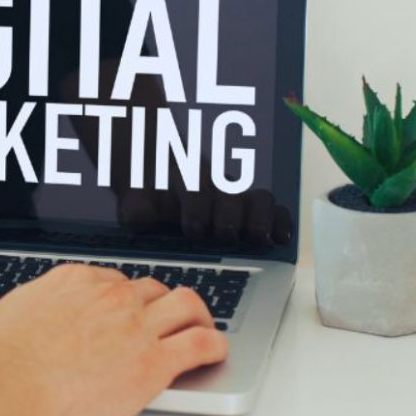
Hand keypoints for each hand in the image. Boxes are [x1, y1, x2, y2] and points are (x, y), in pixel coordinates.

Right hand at [0, 265, 226, 415]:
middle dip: (156, 305)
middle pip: (150, 289)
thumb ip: (13, 312)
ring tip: (200, 327)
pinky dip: (214, 345)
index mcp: (74, 281)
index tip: (126, 311)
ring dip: (196, 314)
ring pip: (186, 304)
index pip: (113, 280)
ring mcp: (136, 326)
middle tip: (160, 322)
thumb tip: (3, 317)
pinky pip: (201, 344)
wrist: (9, 387)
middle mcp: (110, 296)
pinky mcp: (154, 362)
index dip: (123, 298)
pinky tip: (214, 351)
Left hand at [116, 187, 293, 248]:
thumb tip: (142, 218)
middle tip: (224, 235)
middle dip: (229, 216)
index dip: (198, 208)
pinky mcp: (251, 210)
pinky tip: (280, 238)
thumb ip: (137, 208)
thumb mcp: (135, 200)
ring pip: (258, 198)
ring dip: (260, 219)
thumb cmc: (148, 195)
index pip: (197, 187)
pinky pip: (273, 210)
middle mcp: (215, 185)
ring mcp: (235, 196)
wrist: (154, 175)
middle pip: (232, 194)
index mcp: (185, 179)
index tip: (193, 229)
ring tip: (258, 240)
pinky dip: (280, 221)